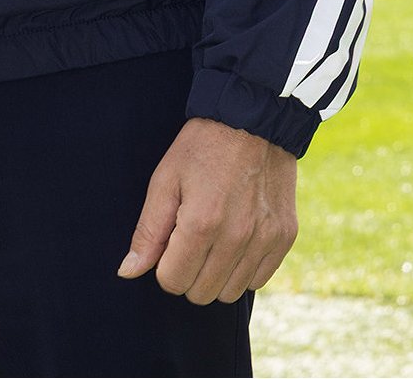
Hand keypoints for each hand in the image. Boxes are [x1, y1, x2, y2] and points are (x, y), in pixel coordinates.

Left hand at [117, 117, 296, 303]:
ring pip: (230, 293)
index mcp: (201, 223)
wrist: (253, 118)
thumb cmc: (202, 147)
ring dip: (216, 274)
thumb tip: (128, 271)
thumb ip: (148, 231)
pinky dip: (244, 268)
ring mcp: (265, 239)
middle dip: (188, 272)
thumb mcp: (165, 179)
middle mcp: (237, 237)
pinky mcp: (284, 237)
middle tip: (190, 238)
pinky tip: (237, 238)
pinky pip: (259, 280)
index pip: (172, 281)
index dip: (164, 265)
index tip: (170, 241)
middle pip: (201, 293)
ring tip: (214, 237)